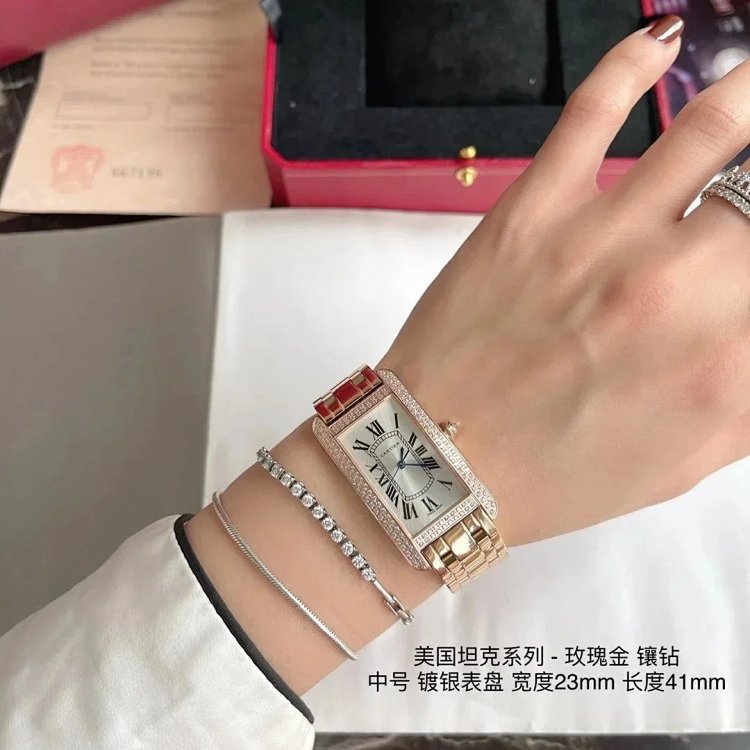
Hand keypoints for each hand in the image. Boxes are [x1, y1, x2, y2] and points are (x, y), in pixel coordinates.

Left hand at [381, 17, 749, 546]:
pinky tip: (660, 46)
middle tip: (736, 214)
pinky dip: (631, 65)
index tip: (747, 255)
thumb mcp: (683, 458)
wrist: (440, 461)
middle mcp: (679, 289)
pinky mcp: (533, 209)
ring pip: (714, 128)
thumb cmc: (557, 473)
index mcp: (725, 366)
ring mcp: (602, 237)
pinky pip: (591, 111)